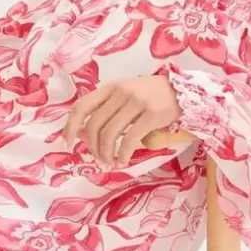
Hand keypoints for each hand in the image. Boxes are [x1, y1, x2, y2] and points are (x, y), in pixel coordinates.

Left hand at [61, 73, 182, 168]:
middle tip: (98, 159)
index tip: (66, 143)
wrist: (184, 92)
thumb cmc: (151, 96)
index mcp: (110, 87)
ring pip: (111, 134)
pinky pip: (130, 139)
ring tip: (110, 162)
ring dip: (107, 153)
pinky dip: (123, 154)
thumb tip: (84, 134)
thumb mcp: (126, 94)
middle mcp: (121, 92)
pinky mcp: (152, 114)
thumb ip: (107, 109)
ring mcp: (137, 102)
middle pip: (95, 125)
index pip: (82, 107)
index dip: (71, 126)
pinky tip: (123, 160)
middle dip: (93, 147)